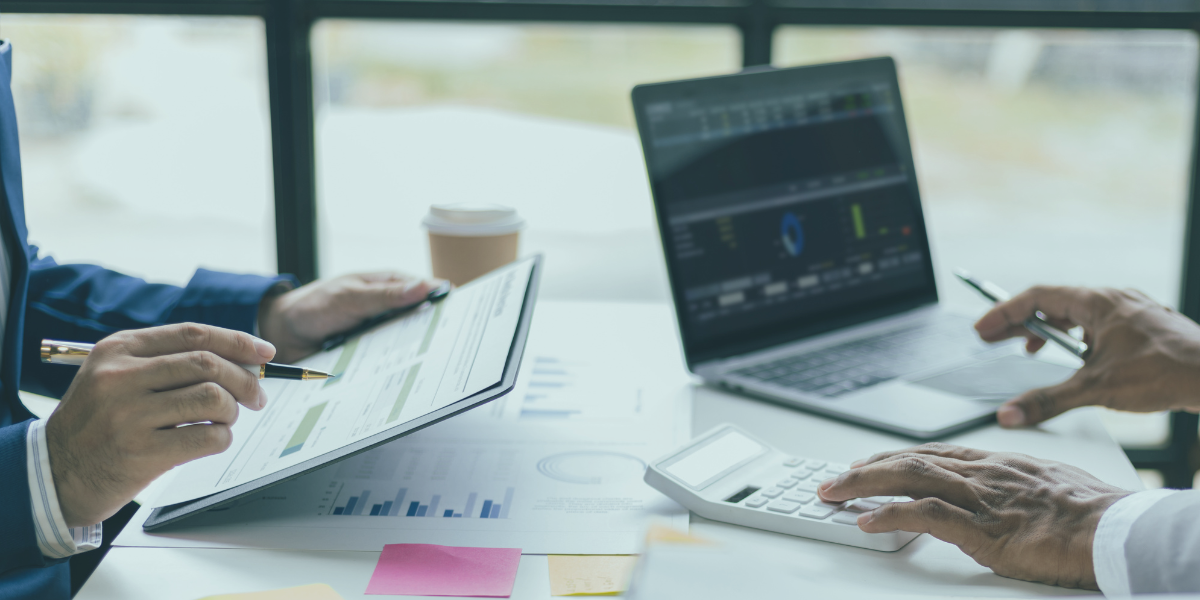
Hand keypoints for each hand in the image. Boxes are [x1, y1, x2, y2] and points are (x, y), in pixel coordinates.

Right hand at [46, 323, 274, 527]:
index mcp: (118, 349)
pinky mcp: (141, 452)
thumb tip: (242, 359)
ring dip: (231, 412)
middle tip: (256, 397)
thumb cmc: (99, 421)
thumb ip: (167, 361)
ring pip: (213, 399)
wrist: (56, 472)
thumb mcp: (115, 376)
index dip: (238, 341)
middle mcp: (121, 377)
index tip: (265, 353)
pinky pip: (207, 438)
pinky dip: (221, 439)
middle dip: (245, 380)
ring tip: (223, 421)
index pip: (193, 334)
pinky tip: (210, 441)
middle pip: (208, 364)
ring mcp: (129, 415)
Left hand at [257, 272, 443, 362]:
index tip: (464, 317)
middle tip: (452, 349)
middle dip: (436, 334)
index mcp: (390, 285)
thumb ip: (385, 295)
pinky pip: (390, 363)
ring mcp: (382, 333)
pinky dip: (396, 369)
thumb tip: (425, 287)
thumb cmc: (314, 305)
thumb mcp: (349, 297)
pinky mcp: (372, 355)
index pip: (428, 292)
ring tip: (433, 370)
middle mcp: (391, 310)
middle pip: (423, 322)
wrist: (282, 333)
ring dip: (417, 355)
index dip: (447, 304)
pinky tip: (404, 380)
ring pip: (409, 345)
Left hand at [818, 443, 1130, 589]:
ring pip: (908, 479)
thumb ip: (1009, 485)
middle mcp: (979, 473)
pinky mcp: (982, 528)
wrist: (1113, 528)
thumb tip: (993, 496)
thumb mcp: (1041, 485)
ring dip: (864, 486)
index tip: (865, 464)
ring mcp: (978, 498)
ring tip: (834, 494)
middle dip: (865, 470)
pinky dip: (891, 515)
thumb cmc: (1087, 511)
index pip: (929, 454)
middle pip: (909, 461)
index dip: (891, 458)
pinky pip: (926, 515)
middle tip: (833, 480)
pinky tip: (867, 521)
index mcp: (994, 462)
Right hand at [974, 286, 1199, 426]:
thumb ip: (1047, 401)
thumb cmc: (1166, 372)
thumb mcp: (1095, 388)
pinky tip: (1077, 358)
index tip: (983, 329)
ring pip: (1079, 314)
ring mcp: (1132, 312)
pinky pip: (1099, 324)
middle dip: (1021, 322)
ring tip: (1031, 350)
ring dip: (1050, 330)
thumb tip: (1009, 415)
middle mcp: (1115, 300)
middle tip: (994, 338)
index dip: (1005, 313)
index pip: (1038, 297)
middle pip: (1055, 303)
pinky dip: (1077, 337)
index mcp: (1098, 302)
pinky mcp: (1145, 327)